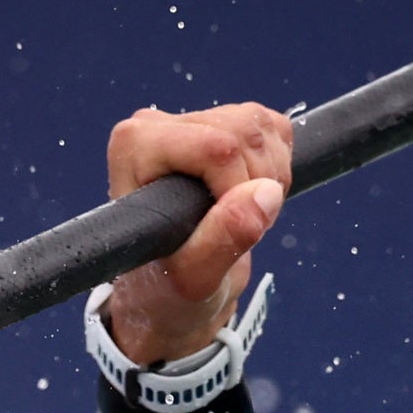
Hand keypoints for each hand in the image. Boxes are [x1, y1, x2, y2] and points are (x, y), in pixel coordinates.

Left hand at [101, 103, 291, 365]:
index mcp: (134, 146)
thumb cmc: (166, 288)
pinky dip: (278, 167)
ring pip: (262, 126)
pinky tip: (250, 195)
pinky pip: (275, 128)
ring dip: (271, 176)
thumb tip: (264, 194)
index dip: (238, 187)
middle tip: (237, 226)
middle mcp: (156, 124)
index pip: (216, 147)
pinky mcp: (224, 123)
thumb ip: (224, 238)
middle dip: (258, 182)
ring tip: (240, 214)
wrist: (172, 291)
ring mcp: (192, 120)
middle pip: (244, 130)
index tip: (224, 226)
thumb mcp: (193, 278)